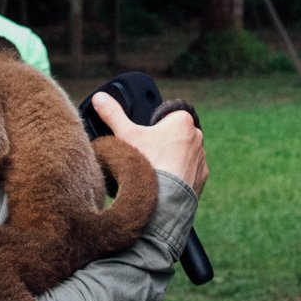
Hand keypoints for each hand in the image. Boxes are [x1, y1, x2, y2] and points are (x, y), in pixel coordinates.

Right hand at [90, 92, 207, 194]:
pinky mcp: (201, 176)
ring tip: (154, 168)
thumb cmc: (148, 164)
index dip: (153, 122)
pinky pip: (189, 170)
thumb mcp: (125, 135)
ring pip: (183, 151)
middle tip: (146, 152)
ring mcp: (201, 157)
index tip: (144, 134)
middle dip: (162, 139)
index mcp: (183, 120)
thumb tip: (99, 98)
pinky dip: (179, 174)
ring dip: (172, 156)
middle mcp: (197, 136)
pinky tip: (165, 180)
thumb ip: (112, 114)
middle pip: (174, 132)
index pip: (167, 113)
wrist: (163, 201)